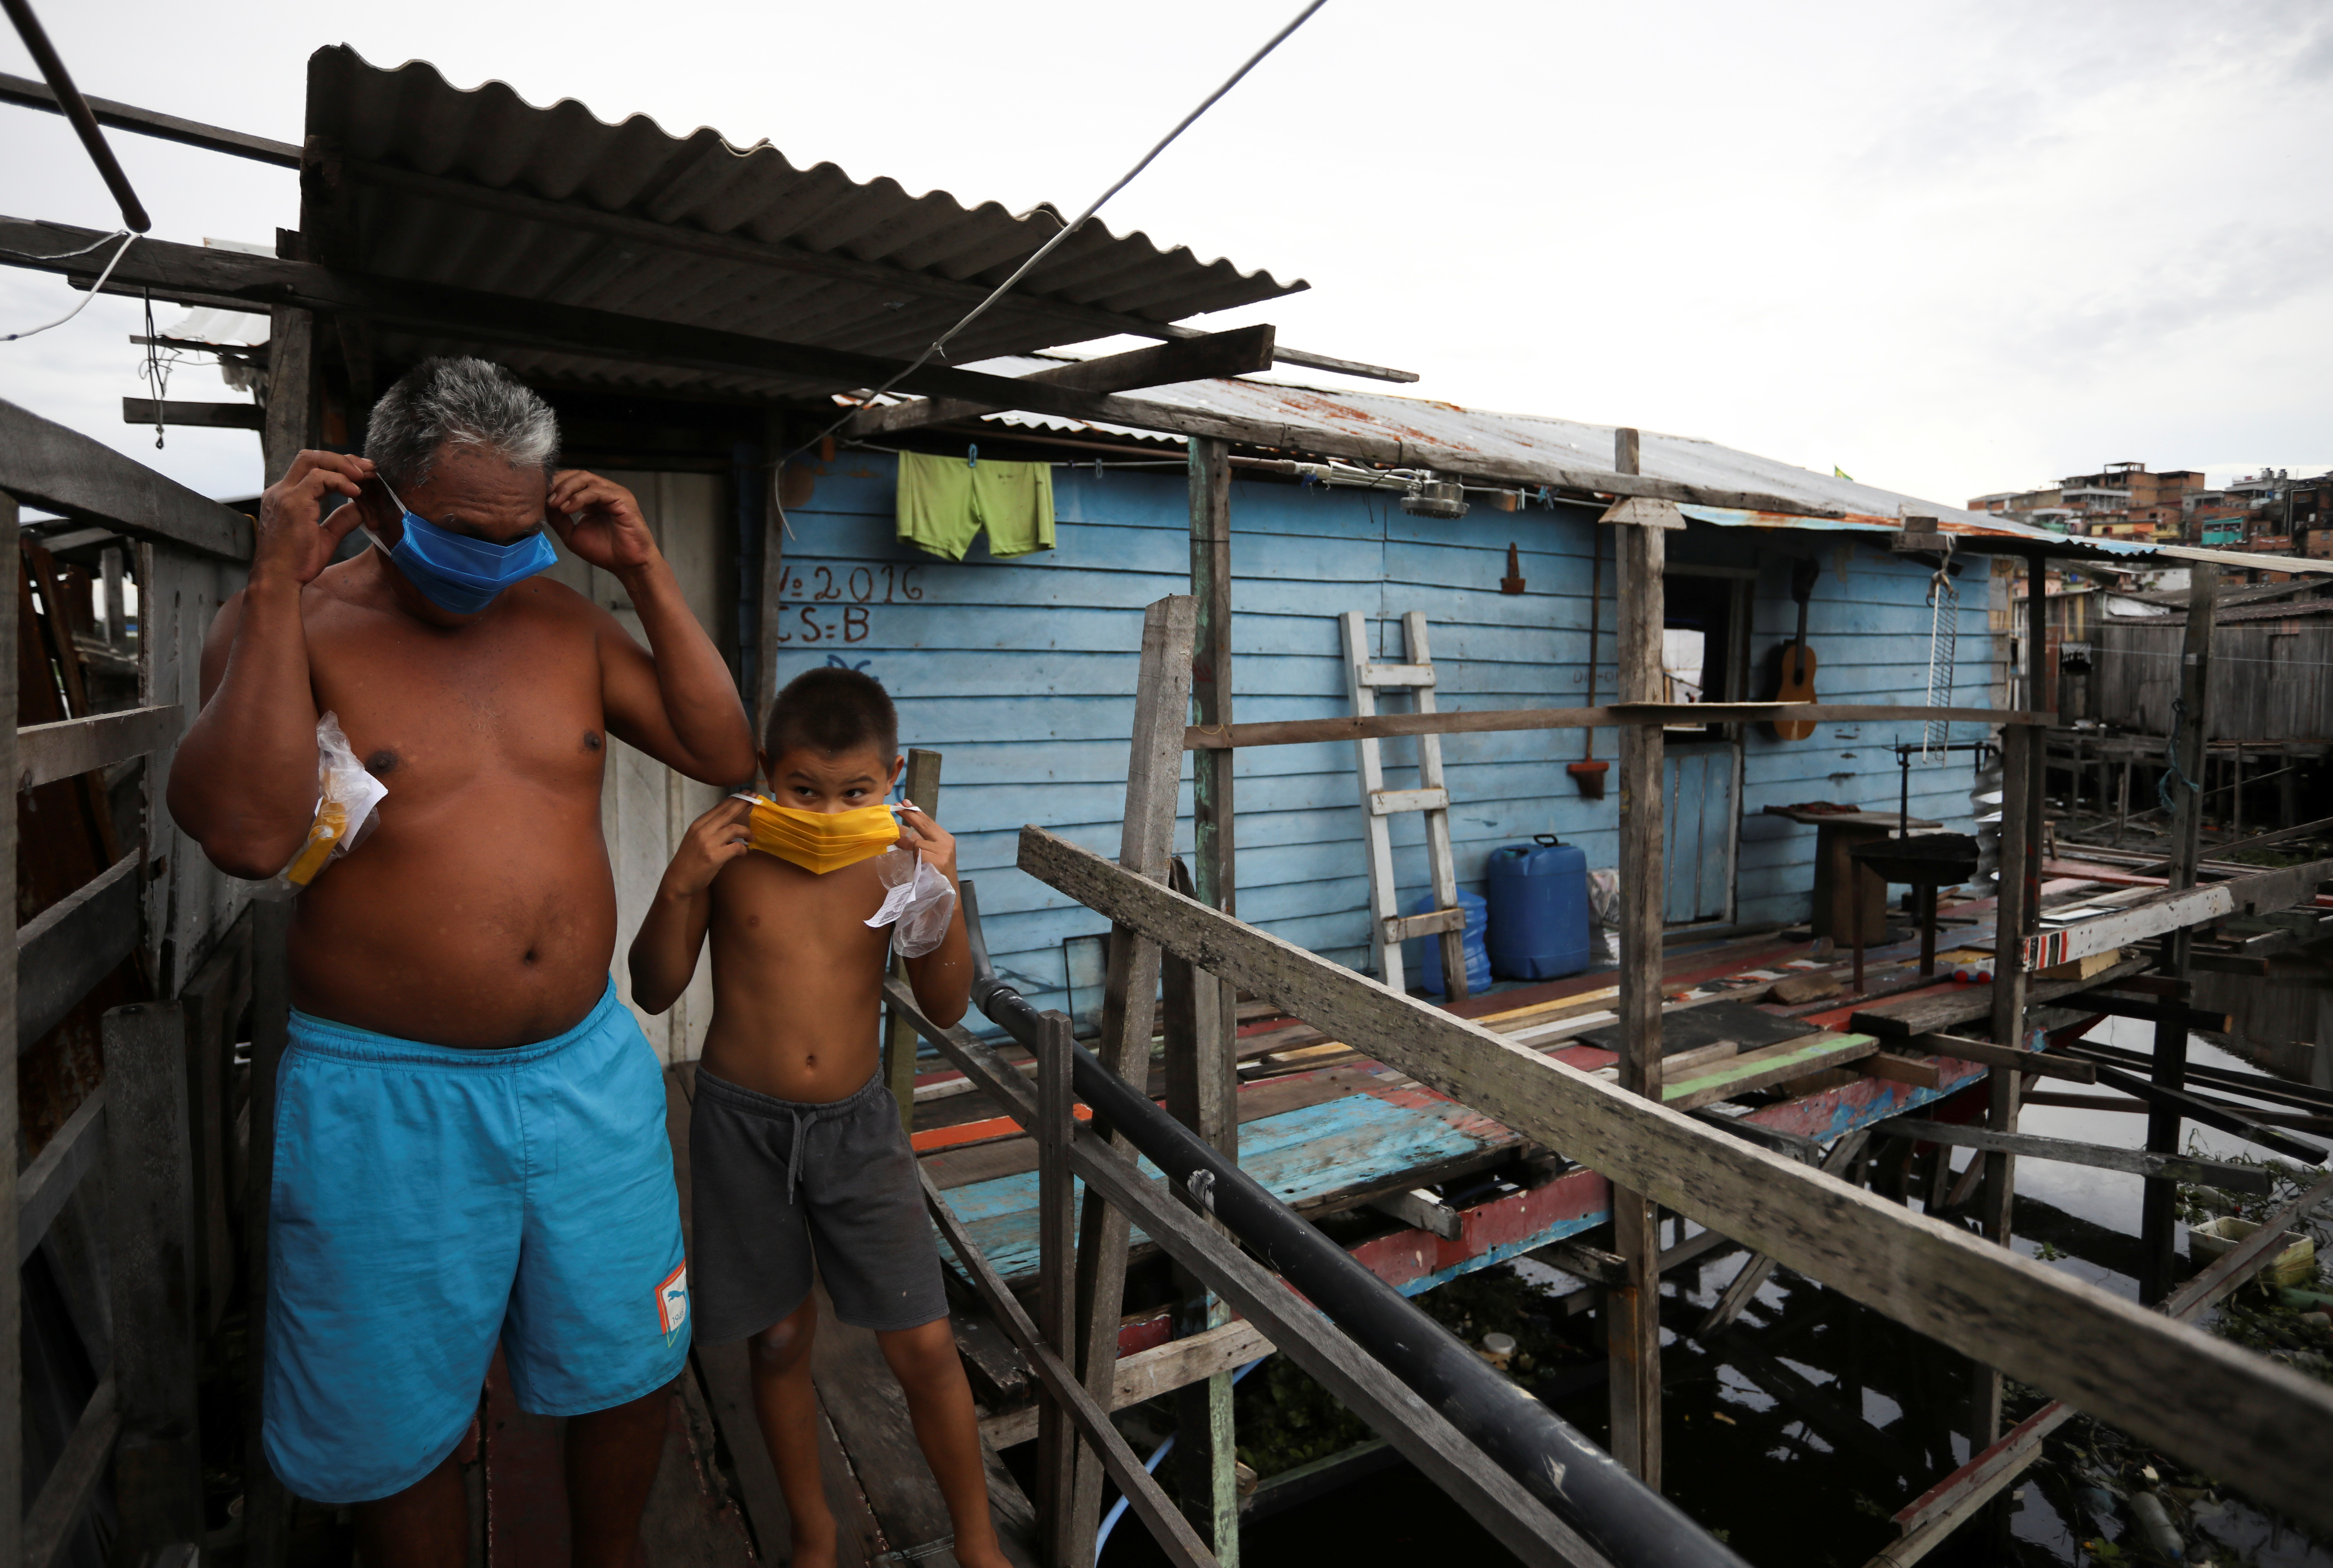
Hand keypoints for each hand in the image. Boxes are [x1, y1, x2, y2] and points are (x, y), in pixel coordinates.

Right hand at [254, 451, 374, 587]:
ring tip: (364, 477)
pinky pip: (317, 478)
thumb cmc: (297, 564)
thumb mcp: (326, 537)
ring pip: (312, 460)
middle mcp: (281, 491)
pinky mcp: (291, 502)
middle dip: (341, 459)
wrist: (278, 580)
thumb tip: (361, 508)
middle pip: (310, 456)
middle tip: (367, 468)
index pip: (311, 469)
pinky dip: (340, 481)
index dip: (338, 467)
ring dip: (342, 465)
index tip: (361, 474)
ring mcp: (284, 495)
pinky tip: (355, 493)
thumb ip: (342, 520)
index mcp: (286, 497)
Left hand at [547, 470, 659, 575]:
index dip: (553, 486)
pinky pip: (596, 490)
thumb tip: (544, 504)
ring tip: (556, 505)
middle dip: (558, 484)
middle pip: (576, 475)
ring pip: (585, 478)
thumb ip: (558, 519)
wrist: (627, 565)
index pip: (570, 481)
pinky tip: (569, 509)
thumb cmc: (605, 551)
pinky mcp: (622, 498)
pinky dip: (579, 498)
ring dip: (566, 489)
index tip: (539, 498)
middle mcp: (604, 492)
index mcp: (593, 499)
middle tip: (546, 499)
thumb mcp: (572, 534)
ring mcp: (613, 493)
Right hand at [662, 798, 753, 898]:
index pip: (719, 807)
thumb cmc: (689, 860)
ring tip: (751, 838)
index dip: (734, 799)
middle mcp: (702, 830)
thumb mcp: (695, 839)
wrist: (678, 879)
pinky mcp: (714, 857)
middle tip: (756, 798)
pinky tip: (744, 853)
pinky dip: (743, 849)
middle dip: (743, 803)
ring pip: (734, 829)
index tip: (746, 793)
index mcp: (698, 824)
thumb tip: (730, 825)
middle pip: (727, 812)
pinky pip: (736, 847)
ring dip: (747, 832)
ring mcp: (708, 843)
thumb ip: (710, 829)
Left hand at [896, 803, 957, 881]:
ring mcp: (943, 851)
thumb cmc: (936, 873)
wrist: (947, 893)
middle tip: (896, 806)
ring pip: (917, 843)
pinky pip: (917, 853)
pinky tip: (923, 867)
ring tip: (921, 864)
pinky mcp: (937, 860)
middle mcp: (946, 842)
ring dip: (913, 852)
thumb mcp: (932, 854)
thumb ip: (921, 841)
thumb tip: (900, 831)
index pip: (929, 822)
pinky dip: (915, 859)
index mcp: (946, 839)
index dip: (916, 812)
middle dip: (909, 815)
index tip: (905, 802)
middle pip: (924, 825)